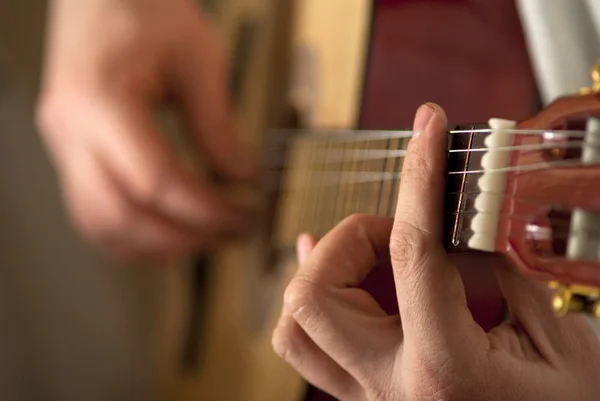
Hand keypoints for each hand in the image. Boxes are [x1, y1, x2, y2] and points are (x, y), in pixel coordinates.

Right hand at [37, 0, 254, 261]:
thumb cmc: (145, 9)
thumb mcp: (196, 59)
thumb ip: (218, 125)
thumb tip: (242, 177)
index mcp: (100, 100)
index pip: (155, 181)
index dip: (206, 210)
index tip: (244, 217)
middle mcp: (70, 130)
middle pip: (121, 216)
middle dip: (184, 238)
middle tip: (231, 236)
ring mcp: (63, 145)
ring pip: (99, 225)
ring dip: (156, 245)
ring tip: (205, 240)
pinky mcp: (70, 153)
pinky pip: (92, 212)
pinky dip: (131, 235)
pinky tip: (168, 234)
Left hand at [272, 104, 599, 399]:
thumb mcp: (562, 346)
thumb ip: (514, 276)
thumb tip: (473, 220)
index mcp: (447, 368)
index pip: (414, 252)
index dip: (420, 176)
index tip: (428, 126)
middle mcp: (391, 385)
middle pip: (315, 294)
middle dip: (351, 239)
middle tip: (398, 231)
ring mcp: (369, 397)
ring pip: (294, 325)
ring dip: (321, 271)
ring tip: (363, 251)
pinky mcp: (363, 398)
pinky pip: (307, 346)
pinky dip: (313, 299)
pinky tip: (334, 271)